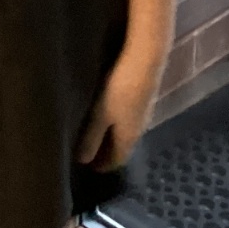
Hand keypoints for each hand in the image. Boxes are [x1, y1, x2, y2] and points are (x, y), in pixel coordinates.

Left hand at [75, 55, 161, 171]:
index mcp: (128, 137)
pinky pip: (129, 119)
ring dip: (112, 137)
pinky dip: (117, 123)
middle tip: (90, 153)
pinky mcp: (143, 98)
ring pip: (126, 132)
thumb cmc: (119, 89)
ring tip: (96, 135)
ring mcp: (143, 112)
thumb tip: (83, 161)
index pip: (117, 160)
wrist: (145, 59)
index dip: (103, 166)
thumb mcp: (100, 114)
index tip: (89, 168)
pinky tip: (108, 114)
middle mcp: (139, 129)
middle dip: (107, 152)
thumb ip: (91, 137)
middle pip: (122, 147)